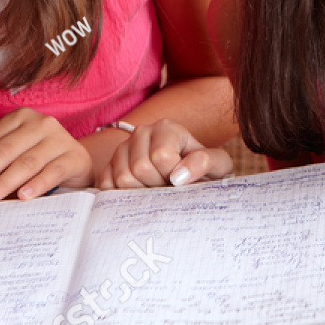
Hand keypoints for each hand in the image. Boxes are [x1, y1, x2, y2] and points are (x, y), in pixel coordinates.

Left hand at [0, 109, 92, 205]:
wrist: (77, 163)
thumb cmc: (38, 157)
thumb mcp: (11, 150)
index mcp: (20, 117)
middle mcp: (41, 123)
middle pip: (4, 151)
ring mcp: (60, 139)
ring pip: (26, 163)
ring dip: (2, 184)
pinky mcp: (74, 157)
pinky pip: (52, 172)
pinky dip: (36, 185)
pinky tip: (22, 197)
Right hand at [96, 118, 232, 188]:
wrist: (189, 180)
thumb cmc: (204, 172)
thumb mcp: (218, 165)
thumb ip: (205, 162)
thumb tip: (178, 176)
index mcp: (167, 128)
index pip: (161, 157)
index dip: (173, 176)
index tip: (182, 179)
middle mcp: (141, 132)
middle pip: (140, 168)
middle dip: (157, 185)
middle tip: (168, 186)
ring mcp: (122, 148)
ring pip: (122, 178)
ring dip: (141, 192)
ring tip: (156, 188)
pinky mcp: (108, 166)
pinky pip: (106, 185)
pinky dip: (122, 196)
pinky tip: (139, 194)